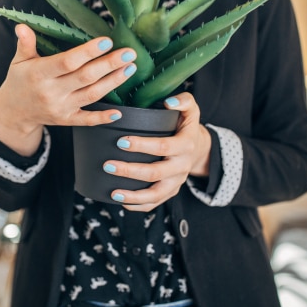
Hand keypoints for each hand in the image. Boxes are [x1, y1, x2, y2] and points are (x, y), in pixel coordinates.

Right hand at [0, 24, 137, 155]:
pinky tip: (119, 112)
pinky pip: (87, 120)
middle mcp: (52, 92)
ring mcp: (61, 108)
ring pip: (91, 95)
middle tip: (129, 53)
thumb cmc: (19, 81)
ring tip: (130, 69)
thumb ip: (25, 44)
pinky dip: (102, 118)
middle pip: (85, 77)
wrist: (13, 113)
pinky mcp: (66, 120)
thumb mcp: (18, 61)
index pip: (67, 62)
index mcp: (40, 74)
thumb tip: (22, 26)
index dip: (88, 52)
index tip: (107, 41)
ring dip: (113, 82)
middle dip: (109, 65)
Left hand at [103, 93, 211, 211]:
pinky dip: (139, 206)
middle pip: (156, 173)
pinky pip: (156, 203)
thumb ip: (183, 100)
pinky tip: (122, 202)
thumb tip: (168, 101)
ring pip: (156, 194)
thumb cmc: (185, 125)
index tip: (120, 142)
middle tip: (108, 165)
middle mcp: (182, 166)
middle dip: (130, 171)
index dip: (142, 145)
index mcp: (186, 144)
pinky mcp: (171, 191)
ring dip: (134, 196)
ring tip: (113, 192)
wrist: (198, 148)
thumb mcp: (190, 109)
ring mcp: (177, 181)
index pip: (163, 147)